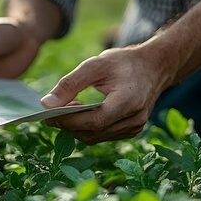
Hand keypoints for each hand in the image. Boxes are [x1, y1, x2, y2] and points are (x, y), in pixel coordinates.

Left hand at [42, 47, 169, 143]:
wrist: (154, 67)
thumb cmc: (124, 63)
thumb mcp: (95, 65)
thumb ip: (69, 84)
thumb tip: (46, 104)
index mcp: (128, 102)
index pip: (93, 121)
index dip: (68, 121)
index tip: (48, 116)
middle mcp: (134, 120)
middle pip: (93, 133)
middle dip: (69, 125)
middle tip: (52, 113)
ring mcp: (134, 128)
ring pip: (96, 138)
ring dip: (77, 128)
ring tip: (67, 109)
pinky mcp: (132, 131)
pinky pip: (103, 136)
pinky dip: (88, 128)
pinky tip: (82, 113)